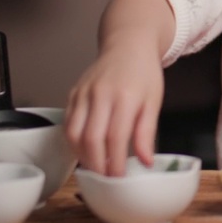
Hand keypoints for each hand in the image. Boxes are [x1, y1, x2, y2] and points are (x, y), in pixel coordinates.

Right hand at [65, 40, 163, 176]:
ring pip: (74, 133)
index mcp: (125, 96)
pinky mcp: (73, 93)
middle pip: (91, 138)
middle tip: (105, 177)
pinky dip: (73, 141)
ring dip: (82, 155)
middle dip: (97, 163)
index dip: (114, 161)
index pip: (115, 137)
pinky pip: (68, 123)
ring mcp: (84, 93)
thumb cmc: (143, 72)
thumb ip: (147, 132)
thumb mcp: (153, 101)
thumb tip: (145, 161)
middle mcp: (101, 94)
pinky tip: (84, 149)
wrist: (128, 45)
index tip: (118, 176)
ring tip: (95, 166)